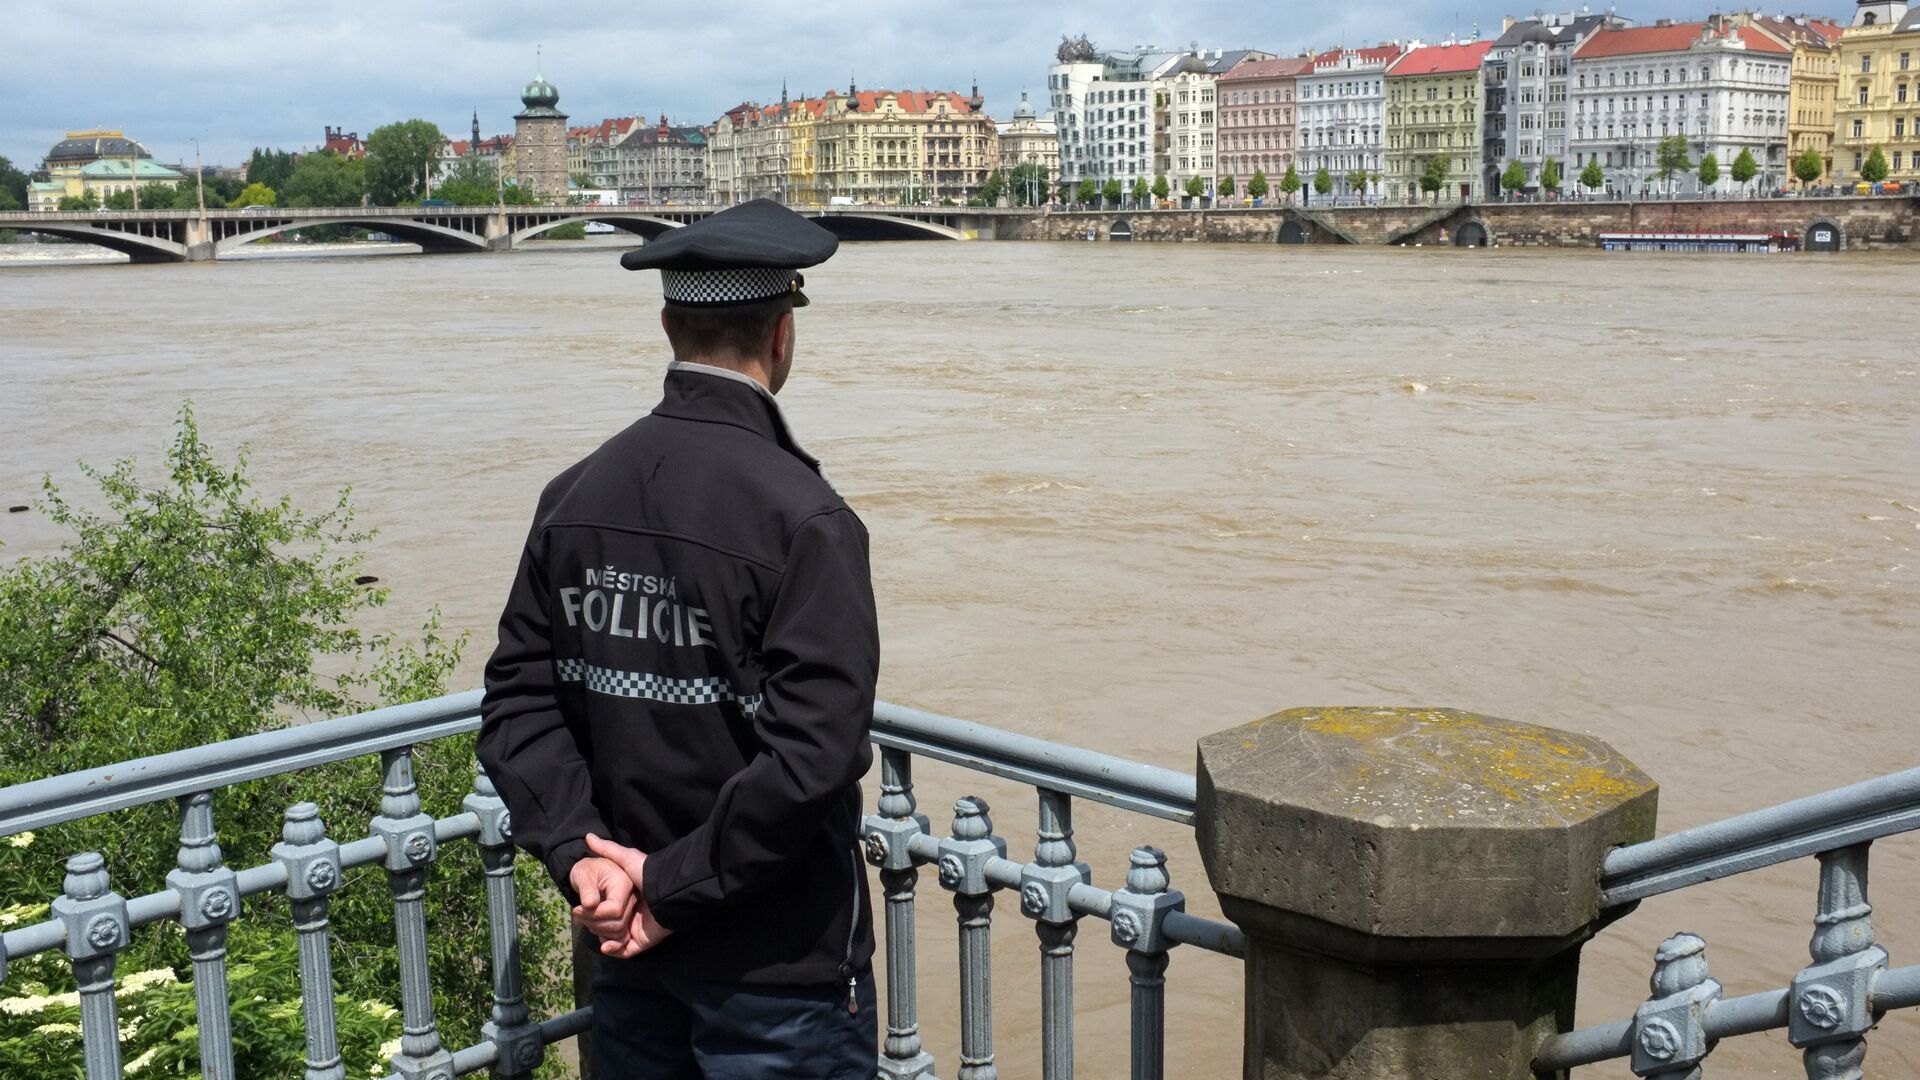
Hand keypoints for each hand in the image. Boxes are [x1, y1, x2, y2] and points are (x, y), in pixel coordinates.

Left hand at [568, 853, 635, 941]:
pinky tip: (593, 928)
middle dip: (594, 924)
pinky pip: (621, 937)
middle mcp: (633, 898)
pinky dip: (606, 938)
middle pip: (618, 924)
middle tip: (578, 915)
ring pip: (619, 933)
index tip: (576, 910)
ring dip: (598, 931)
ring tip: (585, 918)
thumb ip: (586, 888)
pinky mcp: (628, 918)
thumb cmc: (587, 871)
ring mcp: (632, 910)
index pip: (615, 910)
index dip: (594, 915)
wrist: (591, 873)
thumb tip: (590, 905)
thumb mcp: (582, 874)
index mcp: (625, 884)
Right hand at [584, 833, 674, 957]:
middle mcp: (632, 914)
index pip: (606, 908)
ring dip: (603, 938)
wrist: (667, 891)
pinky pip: (626, 951)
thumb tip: (588, 836)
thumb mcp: (627, 858)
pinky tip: (606, 945)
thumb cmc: (648, 874)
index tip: (579, 909)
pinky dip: (615, 950)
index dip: (592, 910)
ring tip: (594, 932)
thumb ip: (609, 849)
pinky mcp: (643, 941)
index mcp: (628, 898)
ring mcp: (638, 928)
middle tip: (584, 921)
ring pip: (615, 940)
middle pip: (608, 925)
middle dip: (595, 926)